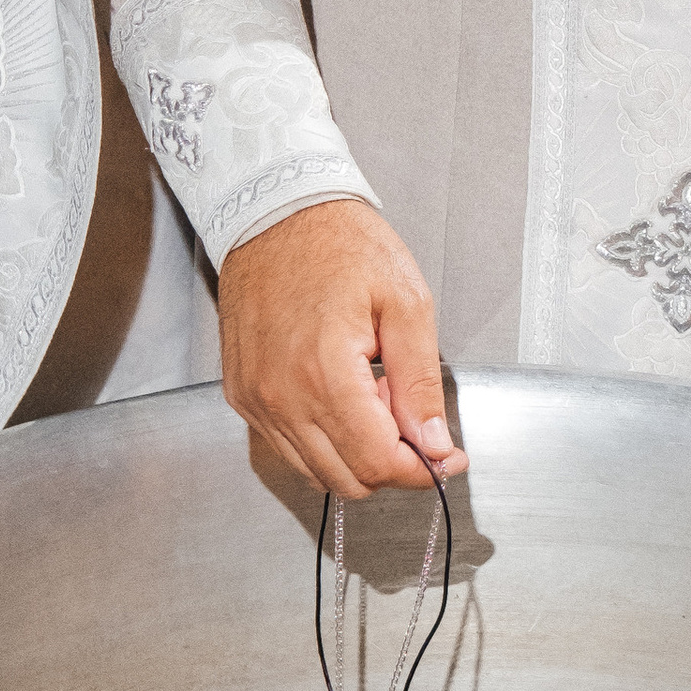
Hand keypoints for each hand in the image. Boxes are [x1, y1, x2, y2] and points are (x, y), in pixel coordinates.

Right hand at [218, 196, 464, 501]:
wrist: (275, 211)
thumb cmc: (341, 244)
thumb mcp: (406, 303)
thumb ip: (421, 384)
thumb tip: (436, 446)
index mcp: (325, 373)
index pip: (378, 463)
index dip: (423, 469)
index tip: (448, 456)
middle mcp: (281, 397)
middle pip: (348, 479)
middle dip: (392, 462)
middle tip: (413, 416)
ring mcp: (255, 400)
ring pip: (316, 472)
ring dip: (357, 453)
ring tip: (376, 398)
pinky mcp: (242, 395)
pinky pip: (287, 448)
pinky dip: (323, 440)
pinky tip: (342, 396)